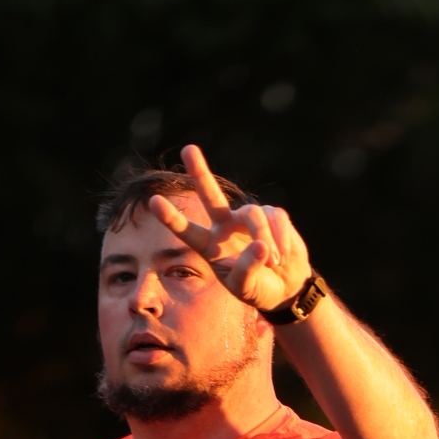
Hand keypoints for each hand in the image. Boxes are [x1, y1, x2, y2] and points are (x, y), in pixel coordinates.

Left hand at [149, 143, 312, 313]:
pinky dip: (282, 239)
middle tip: (188, 149)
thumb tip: (261, 246)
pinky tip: (283, 256)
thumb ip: (247, 269)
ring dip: (264, 239)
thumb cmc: (257, 288)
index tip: (154, 201)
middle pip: (211, 196)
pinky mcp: (273, 215)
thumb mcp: (246, 288)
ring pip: (253, 215)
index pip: (188, 231)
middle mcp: (225, 225)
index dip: (172, 217)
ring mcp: (248, 218)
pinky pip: (276, 219)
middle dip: (200, 172)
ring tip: (273, 262)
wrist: (285, 286)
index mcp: (211, 246)